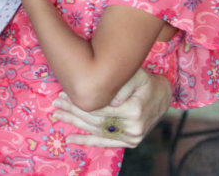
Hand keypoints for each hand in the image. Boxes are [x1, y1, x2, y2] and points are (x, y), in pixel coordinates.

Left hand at [53, 69, 171, 147]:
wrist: (162, 96)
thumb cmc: (145, 82)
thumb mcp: (135, 75)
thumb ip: (121, 86)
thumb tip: (106, 100)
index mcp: (134, 110)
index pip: (99, 108)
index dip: (79, 102)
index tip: (63, 95)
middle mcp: (133, 127)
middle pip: (95, 120)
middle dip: (73, 112)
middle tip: (56, 104)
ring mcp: (132, 137)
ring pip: (97, 131)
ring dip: (75, 125)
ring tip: (58, 116)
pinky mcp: (130, 142)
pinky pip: (105, 143)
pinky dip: (87, 141)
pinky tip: (71, 140)